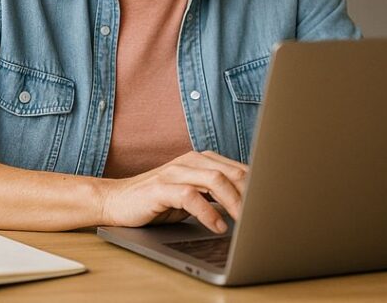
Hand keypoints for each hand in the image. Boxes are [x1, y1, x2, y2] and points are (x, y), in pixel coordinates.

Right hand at [98, 151, 247, 233]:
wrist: (116, 201)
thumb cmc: (156, 201)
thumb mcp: (191, 194)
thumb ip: (214, 193)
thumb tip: (247, 204)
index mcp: (200, 160)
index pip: (237, 168)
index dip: (256, 185)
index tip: (270, 203)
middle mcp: (189, 161)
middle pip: (230, 172)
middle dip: (250, 194)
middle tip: (261, 215)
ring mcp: (174, 172)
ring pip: (214, 180)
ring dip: (234, 202)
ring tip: (244, 221)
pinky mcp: (160, 188)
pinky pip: (190, 196)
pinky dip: (208, 212)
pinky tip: (217, 226)